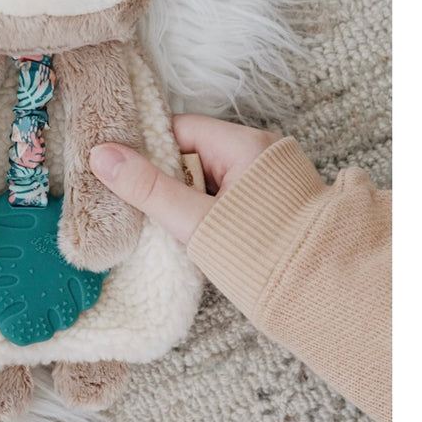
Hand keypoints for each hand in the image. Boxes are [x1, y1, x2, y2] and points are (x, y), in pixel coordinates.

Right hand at [88, 114, 279, 243]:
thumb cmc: (261, 253)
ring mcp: (262, 180)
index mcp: (244, 145)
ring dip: (181, 198)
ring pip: (204, 178)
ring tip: (159, 221)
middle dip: (163, 178)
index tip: (121, 171)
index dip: (147, 147)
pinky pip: (220, 196)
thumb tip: (101, 156)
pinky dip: (201, 211)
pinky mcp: (264, 204)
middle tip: (135, 202)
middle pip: (190, 153)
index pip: (180, 129)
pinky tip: (187, 232)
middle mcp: (256, 154)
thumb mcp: (195, 220)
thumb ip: (148, 189)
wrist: (320, 293)